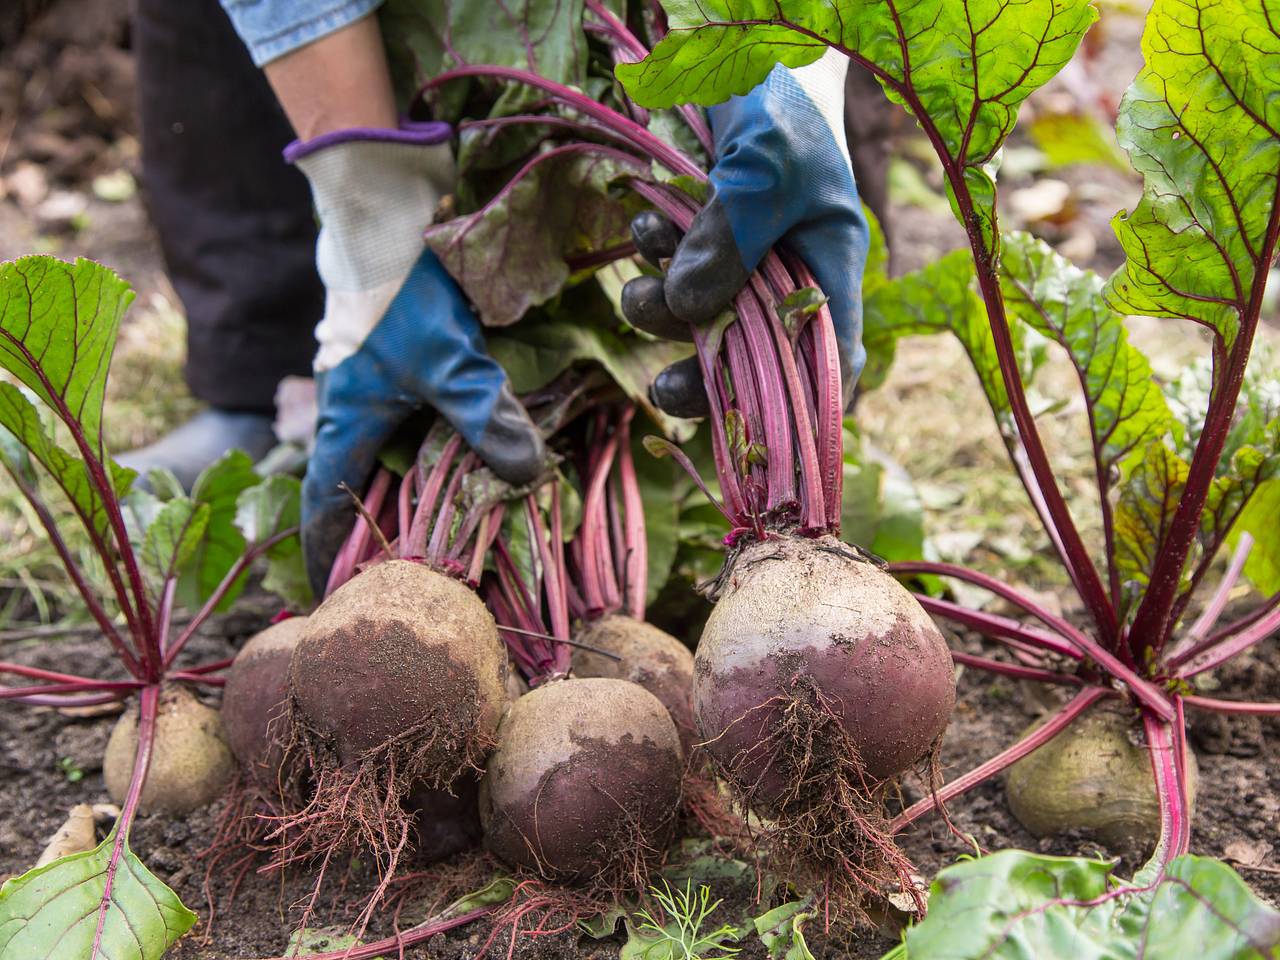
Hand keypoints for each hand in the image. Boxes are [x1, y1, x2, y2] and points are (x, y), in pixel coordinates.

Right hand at [290, 123, 545, 592]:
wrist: (387, 216)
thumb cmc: (404, 295)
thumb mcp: (450, 362)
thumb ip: (486, 417)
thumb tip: (526, 475)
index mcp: (345, 424)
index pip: (323, 504)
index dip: (327, 550)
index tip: (334, 590)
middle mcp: (350, 411)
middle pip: (357, 487)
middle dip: (381, 527)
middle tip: (414, 567)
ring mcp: (370, 385)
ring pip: (387, 453)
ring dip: (411, 486)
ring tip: (450, 521)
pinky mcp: (395, 361)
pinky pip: (409, 420)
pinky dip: (432, 445)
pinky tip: (467, 451)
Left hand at [621, 50, 868, 415]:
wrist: (745, 46)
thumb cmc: (780, 103)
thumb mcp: (765, 167)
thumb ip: (731, 238)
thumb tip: (688, 310)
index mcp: (830, 267)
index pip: (832, 362)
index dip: (804, 411)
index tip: (756, 435)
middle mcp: (788, 275)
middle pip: (754, 359)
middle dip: (706, 377)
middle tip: (665, 389)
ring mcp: (743, 259)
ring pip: (702, 320)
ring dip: (663, 310)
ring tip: (643, 269)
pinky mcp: (702, 239)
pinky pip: (672, 276)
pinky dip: (653, 265)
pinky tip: (646, 227)